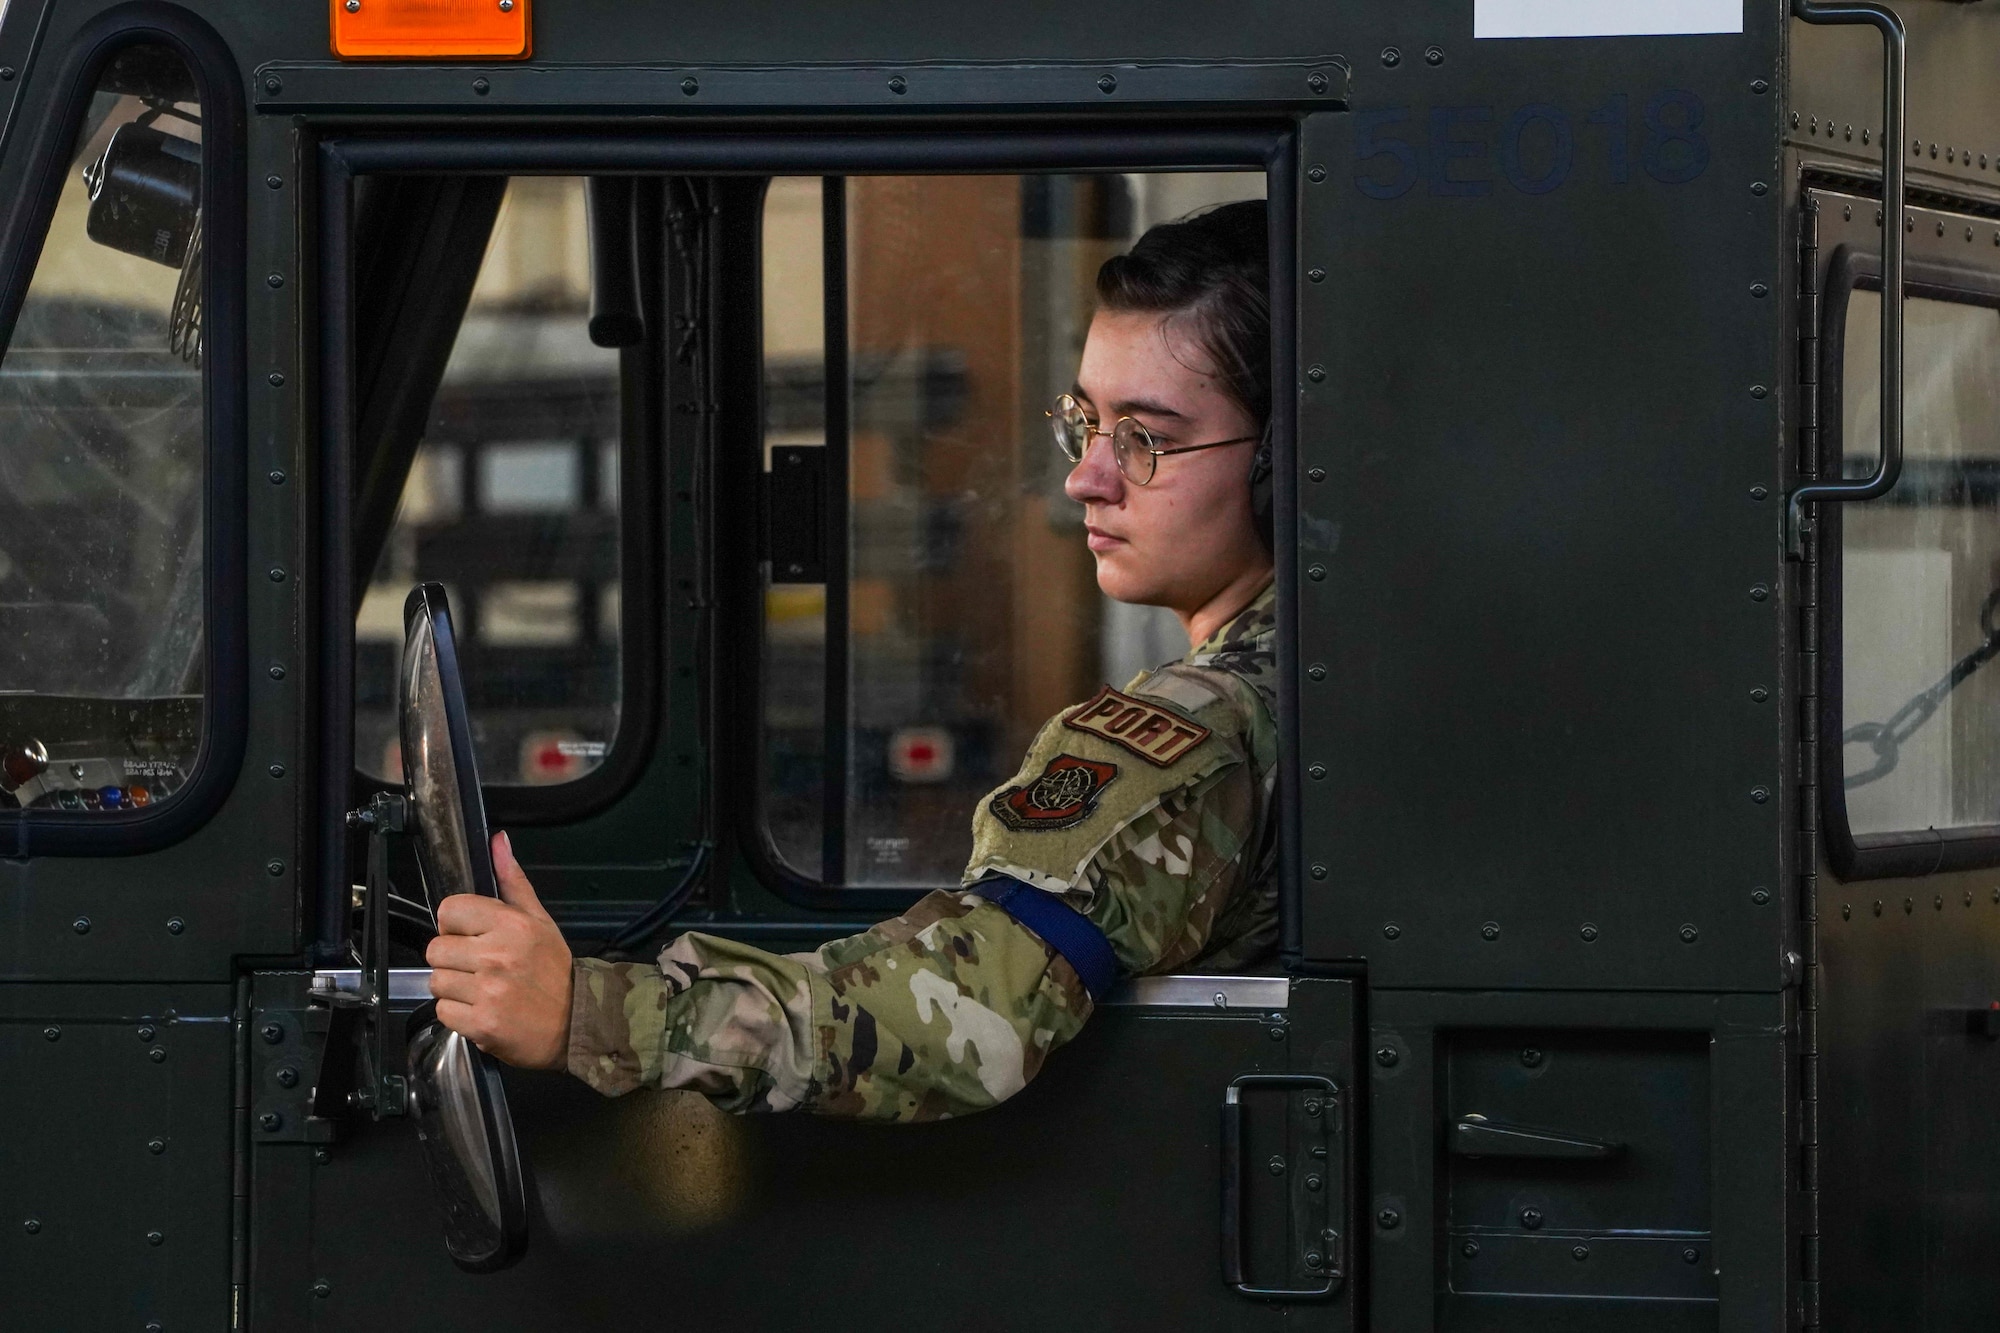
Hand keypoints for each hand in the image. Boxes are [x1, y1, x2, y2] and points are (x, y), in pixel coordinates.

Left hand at [426, 831, 573, 1069]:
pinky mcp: (481, 1024)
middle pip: (436, 949)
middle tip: (478, 967)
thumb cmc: (554, 971)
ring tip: (480, 990)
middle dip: (452, 959)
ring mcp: (488, 991)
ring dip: (453, 988)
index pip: (449, 910)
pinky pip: (443, 1012)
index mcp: (511, 924)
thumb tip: (497, 841)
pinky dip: (457, 1014)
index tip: (471, 936)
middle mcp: (497, 955)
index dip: (455, 925)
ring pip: (436, 981)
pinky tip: (481, 1010)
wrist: (575, 1024)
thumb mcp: (540, 920)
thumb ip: (513, 881)